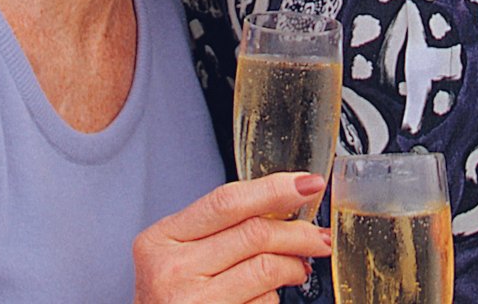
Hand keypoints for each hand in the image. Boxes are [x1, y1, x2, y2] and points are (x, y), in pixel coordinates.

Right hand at [134, 172, 332, 303]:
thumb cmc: (169, 300)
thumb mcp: (175, 256)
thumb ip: (215, 229)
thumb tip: (279, 204)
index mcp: (160, 241)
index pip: (227, 202)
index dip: (274, 189)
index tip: (307, 185)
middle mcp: (171, 271)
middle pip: (254, 234)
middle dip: (298, 232)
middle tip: (317, 236)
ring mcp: (193, 303)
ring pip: (266, 268)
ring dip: (294, 266)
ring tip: (298, 268)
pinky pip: (264, 303)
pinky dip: (275, 297)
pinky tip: (270, 295)